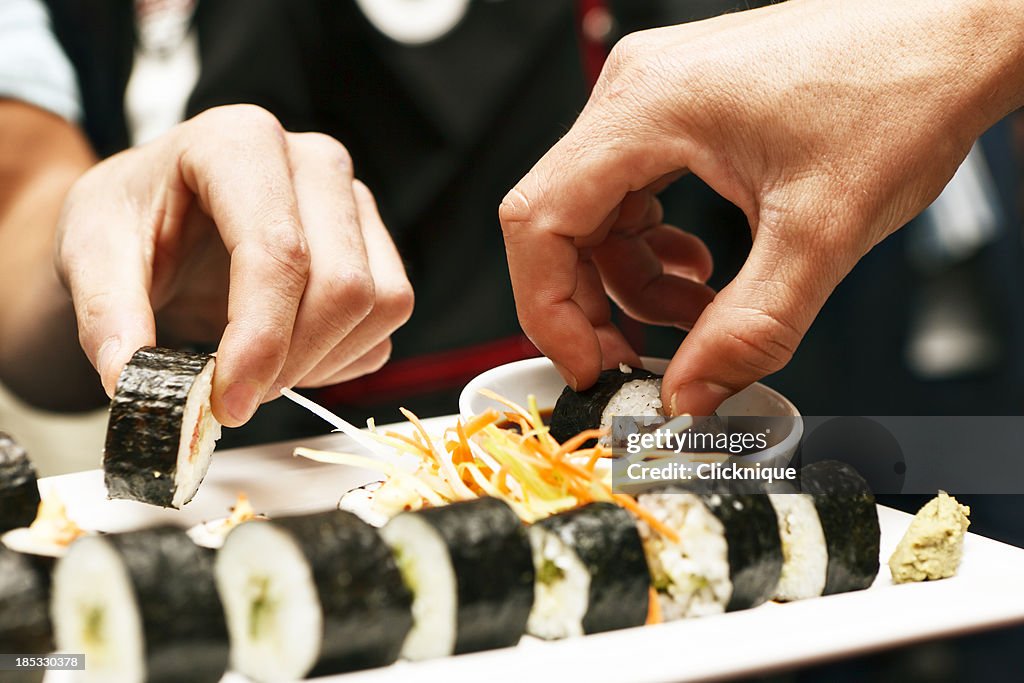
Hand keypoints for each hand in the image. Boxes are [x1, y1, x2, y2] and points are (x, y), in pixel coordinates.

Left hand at [56, 105, 413, 425]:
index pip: (278, 251)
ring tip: (261, 373)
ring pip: (383, 302)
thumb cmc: (132, 219)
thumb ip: (106, 313)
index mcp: (239, 142)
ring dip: (325, 361)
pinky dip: (343, 358)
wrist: (160, 216)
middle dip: (293, 360)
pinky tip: (290, 356)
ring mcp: (354, 201)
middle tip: (236, 397)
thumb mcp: (90, 252)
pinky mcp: (375, 243)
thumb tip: (129, 380)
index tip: (228, 400)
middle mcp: (314, 162)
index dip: (261, 339)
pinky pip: (388, 320)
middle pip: (344, 284)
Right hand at [501, 0, 1023, 414]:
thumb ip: (750, 327)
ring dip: (634, 282)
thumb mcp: (821, 230)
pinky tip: (705, 272)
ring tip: (699, 314)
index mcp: (647, 106)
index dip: (548, 308)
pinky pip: (636, 194)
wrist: (959, 32)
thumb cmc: (901, 86)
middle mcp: (637, 93)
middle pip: (561, 221)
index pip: (540, 219)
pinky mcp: (683, 113)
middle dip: (591, 303)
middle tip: (633, 360)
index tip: (585, 363)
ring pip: (599, 214)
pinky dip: (657, 249)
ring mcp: (657, 99)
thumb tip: (690, 394)